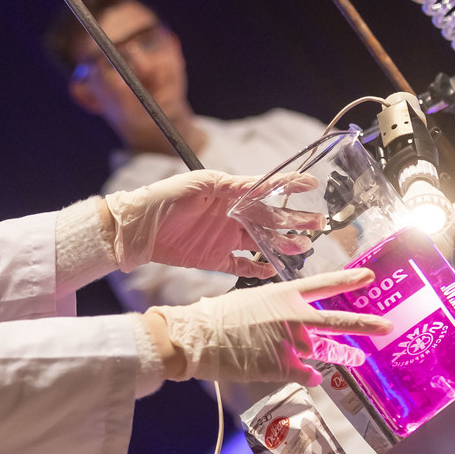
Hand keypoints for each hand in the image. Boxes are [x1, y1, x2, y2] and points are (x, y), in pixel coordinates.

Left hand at [106, 169, 318, 276]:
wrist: (137, 228)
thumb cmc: (164, 198)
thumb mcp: (197, 184)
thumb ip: (228, 185)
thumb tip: (258, 184)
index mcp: (229, 193)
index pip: (264, 188)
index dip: (287, 186)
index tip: (311, 184)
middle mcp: (231, 215)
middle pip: (269, 219)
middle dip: (294, 220)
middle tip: (318, 223)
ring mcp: (224, 237)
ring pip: (261, 242)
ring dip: (281, 244)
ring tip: (302, 247)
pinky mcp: (214, 258)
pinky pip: (241, 266)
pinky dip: (257, 268)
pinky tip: (273, 269)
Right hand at [146, 267, 391, 384]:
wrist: (197, 338)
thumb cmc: (214, 317)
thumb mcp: (247, 301)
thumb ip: (272, 310)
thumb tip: (284, 320)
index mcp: (282, 295)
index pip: (323, 285)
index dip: (348, 282)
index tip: (369, 279)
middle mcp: (292, 317)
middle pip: (337, 320)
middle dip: (365, 323)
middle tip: (387, 326)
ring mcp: (290, 343)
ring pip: (325, 351)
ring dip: (343, 356)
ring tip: (358, 359)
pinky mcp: (283, 367)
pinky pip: (307, 374)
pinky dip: (311, 376)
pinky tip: (313, 377)